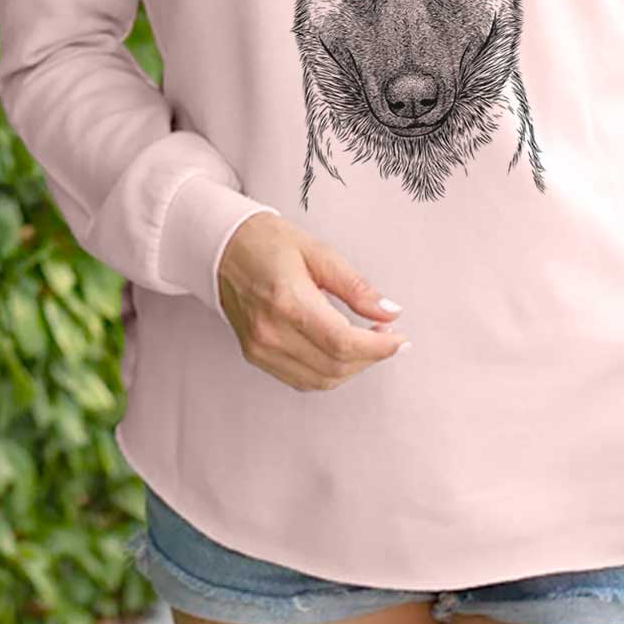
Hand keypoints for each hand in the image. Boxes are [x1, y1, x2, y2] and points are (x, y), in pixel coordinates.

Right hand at [217, 212, 410, 391]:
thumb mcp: (319, 252)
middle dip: (370, 357)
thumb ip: (356, 287)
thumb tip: (390, 312)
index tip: (400, 340)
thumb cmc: (269, 243)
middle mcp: (270, 331)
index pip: (342, 342)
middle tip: (387, 335)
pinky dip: (328, 372)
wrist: (223, 248)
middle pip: (334, 366)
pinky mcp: (255, 355)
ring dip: (352, 368)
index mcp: (288, 301)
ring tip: (367, 342)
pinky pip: (301, 379)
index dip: (378, 347)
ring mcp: (260, 348)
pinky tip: (341, 351)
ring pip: (320, 380)